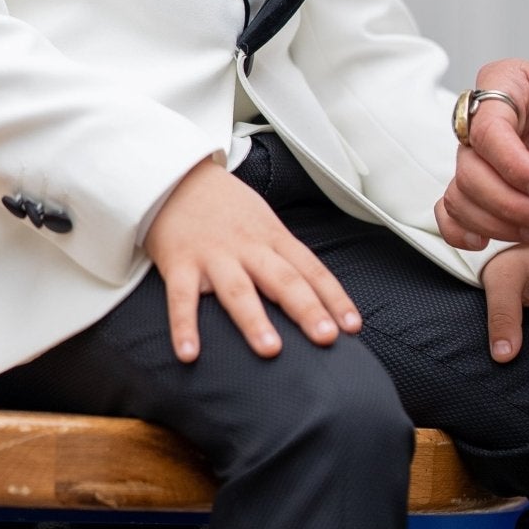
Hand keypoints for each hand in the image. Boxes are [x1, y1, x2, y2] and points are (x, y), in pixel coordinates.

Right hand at [145, 158, 362, 362]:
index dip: (334, 297)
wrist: (176, 174)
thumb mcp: (262, 221)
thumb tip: (314, 294)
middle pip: (282, 279)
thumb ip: (283, 256)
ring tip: (271, 349)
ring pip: (238, 290)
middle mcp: (247, 246)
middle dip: (306, 309)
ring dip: (254, 320)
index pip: (310, 268)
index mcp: (272, 237)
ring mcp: (213, 254)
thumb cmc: (224, 206)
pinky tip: (189, 354)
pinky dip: (185, 326)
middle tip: (326, 338)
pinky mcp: (179, 262)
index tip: (353, 326)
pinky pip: (182, 298)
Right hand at [435, 60, 528, 249]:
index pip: (485, 127)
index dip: (511, 165)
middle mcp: (495, 120)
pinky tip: (488, 240)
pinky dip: (466, 229)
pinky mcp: (504, 190)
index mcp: (511, 83)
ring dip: (500, 222)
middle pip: (470, 166)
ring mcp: (497, 158)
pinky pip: (459, 209)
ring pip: (463, 193)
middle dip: (508, 201)